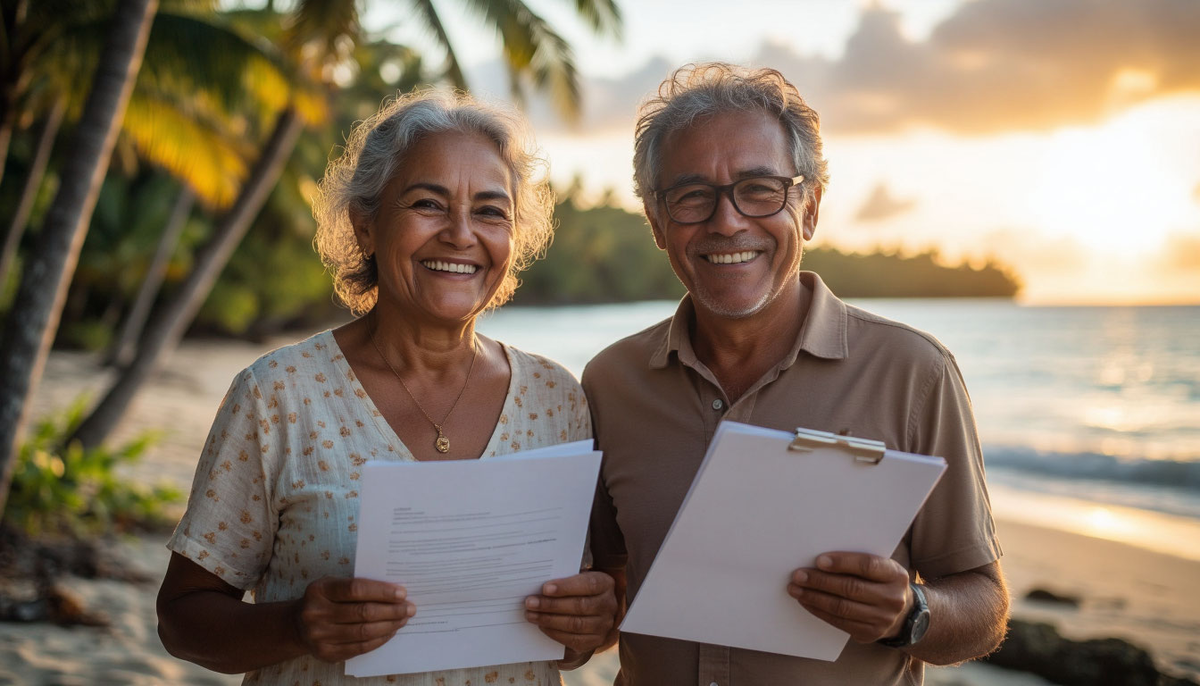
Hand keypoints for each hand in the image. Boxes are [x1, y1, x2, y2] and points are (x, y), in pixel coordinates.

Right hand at [291, 576, 415, 661]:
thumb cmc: (325, 599)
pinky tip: (390, 631)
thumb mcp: (333, 585)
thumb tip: (396, 591)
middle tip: (410, 608)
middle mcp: (316, 613)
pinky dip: (380, 639)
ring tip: (403, 619)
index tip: (402, 592)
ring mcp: (320, 636)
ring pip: (364, 632)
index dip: (382, 591)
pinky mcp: (326, 654)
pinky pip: (360, 647)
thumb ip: (358, 586)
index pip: (356, 589)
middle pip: (363, 612)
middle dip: (392, 610)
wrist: (298, 625)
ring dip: (389, 625)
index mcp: (320, 590)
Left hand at [524, 571, 616, 658]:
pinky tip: (542, 626)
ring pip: (575, 624)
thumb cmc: (580, 589)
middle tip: (530, 603)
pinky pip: (574, 640)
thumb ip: (564, 578)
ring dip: (549, 620)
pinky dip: (555, 633)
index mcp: (606, 584)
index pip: (588, 584)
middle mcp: (609, 605)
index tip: (545, 588)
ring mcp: (604, 625)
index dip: (566, 587)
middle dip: (551, 605)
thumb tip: (540, 584)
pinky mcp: (595, 641)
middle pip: (580, 606)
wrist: (594, 610)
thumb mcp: (578, 578)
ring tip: (531, 615)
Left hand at [787, 552, 910, 642]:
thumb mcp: (880, 568)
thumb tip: (820, 559)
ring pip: (842, 607)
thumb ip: (857, 562)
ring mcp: (882, 619)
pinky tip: (806, 602)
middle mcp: (892, 598)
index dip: (842, 562)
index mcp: (895, 575)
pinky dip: (819, 611)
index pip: (867, 566)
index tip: (819, 560)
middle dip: (820, 581)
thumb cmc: (881, 582)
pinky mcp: (869, 634)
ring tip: (796, 589)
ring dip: (814, 597)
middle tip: (798, 575)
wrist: (902, 613)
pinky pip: (839, 622)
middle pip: (851, 588)